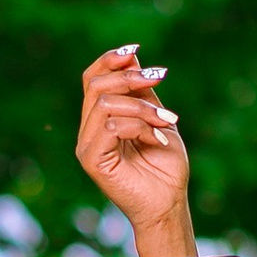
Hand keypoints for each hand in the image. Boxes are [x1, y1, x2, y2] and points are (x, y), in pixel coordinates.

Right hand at [76, 43, 195, 256]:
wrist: (169, 204)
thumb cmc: (166, 167)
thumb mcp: (157, 118)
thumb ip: (142, 92)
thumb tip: (131, 57)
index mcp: (100, 119)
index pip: (93, 79)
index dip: (110, 60)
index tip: (135, 52)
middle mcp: (89, 131)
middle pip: (96, 85)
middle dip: (130, 78)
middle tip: (159, 79)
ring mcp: (87, 146)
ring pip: (105, 103)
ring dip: (142, 107)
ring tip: (166, 121)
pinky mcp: (91, 160)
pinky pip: (111, 126)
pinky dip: (139, 127)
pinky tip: (158, 140)